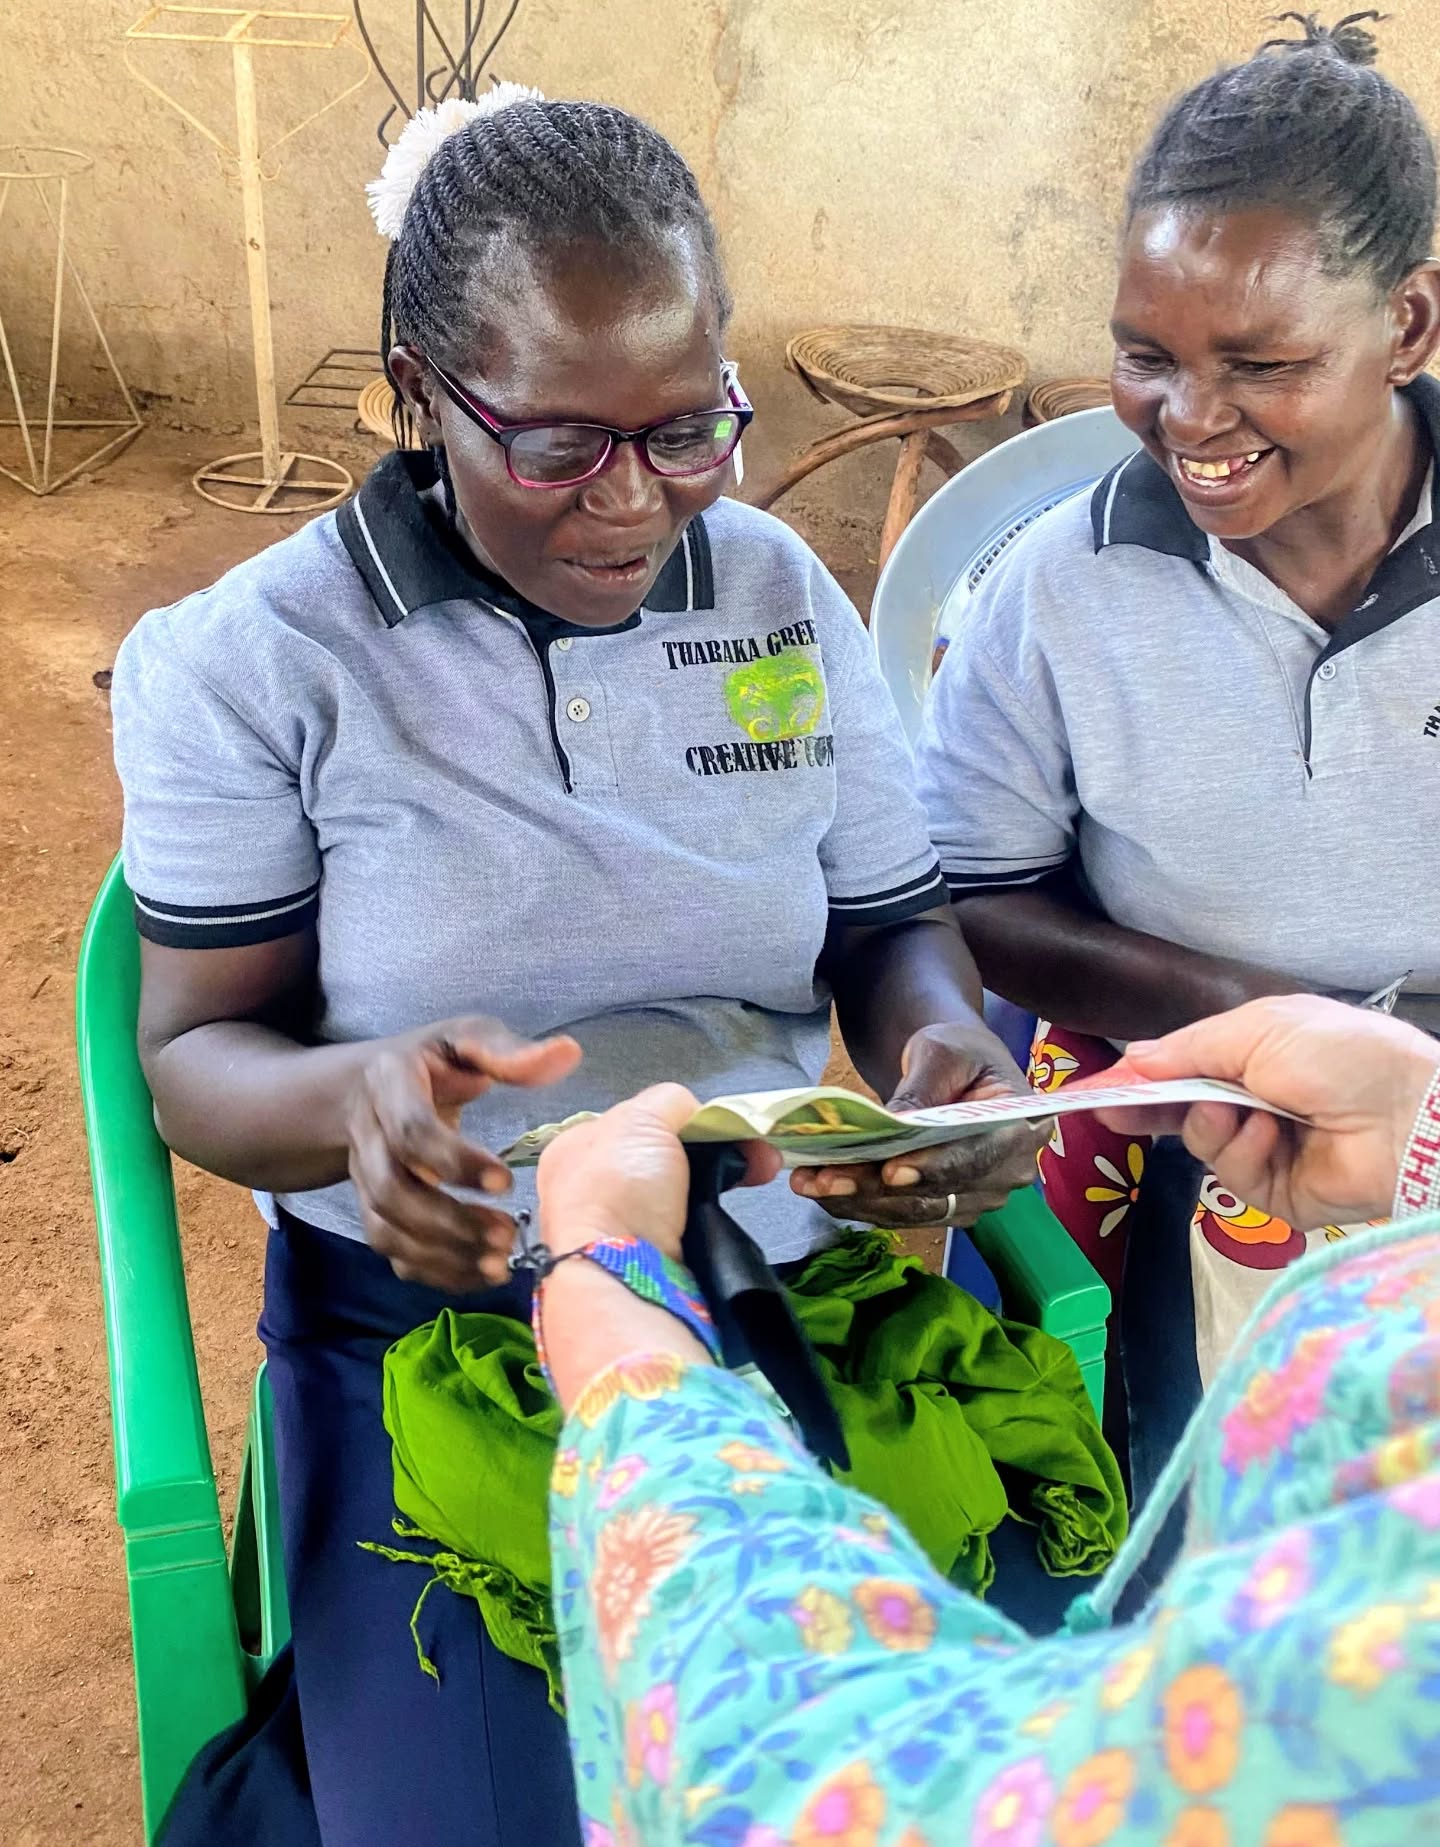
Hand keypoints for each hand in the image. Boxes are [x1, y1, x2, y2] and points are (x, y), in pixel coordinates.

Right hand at [347, 1016, 580, 1288]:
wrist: (371, 1085)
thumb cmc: (434, 1060)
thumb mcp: (466, 1038)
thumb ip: (509, 1052)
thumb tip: (568, 1054)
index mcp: (386, 1084)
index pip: (410, 1132)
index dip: (456, 1162)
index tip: (506, 1182)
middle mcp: (365, 1136)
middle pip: (391, 1192)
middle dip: (449, 1221)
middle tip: (507, 1234)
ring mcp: (363, 1178)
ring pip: (387, 1231)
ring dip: (442, 1255)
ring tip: (499, 1263)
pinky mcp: (374, 1209)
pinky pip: (393, 1253)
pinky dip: (434, 1272)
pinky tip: (480, 1274)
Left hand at [537, 1084, 779, 1259]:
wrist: (622, 1273)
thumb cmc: (619, 1187)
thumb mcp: (642, 1118)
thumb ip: (671, 1102)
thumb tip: (696, 1115)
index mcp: (576, 1149)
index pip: (637, 1121)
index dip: (681, 1119)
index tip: (718, 1124)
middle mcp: (594, 1188)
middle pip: (666, 1154)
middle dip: (715, 1147)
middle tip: (756, 1151)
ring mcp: (623, 1226)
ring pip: (685, 1187)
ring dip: (724, 1176)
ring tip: (761, 1171)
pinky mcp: (653, 1258)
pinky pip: (693, 1221)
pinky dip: (716, 1210)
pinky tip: (736, 1203)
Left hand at [790, 1021, 1045, 1228]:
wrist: (957, 1067)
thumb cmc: (958, 1051)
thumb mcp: (942, 1052)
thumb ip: (923, 1088)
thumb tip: (895, 1123)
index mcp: (1023, 1128)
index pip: (977, 1156)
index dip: (934, 1168)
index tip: (890, 1172)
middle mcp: (1008, 1173)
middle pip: (940, 1192)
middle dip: (878, 1188)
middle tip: (825, 1177)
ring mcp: (978, 1197)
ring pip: (914, 1210)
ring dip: (859, 1200)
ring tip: (810, 1181)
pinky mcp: (947, 1207)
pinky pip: (900, 1214)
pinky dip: (859, 1203)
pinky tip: (821, 1188)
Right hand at [1095, 995, 1439, 1228]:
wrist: (1404, 1115)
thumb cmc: (1339, 1054)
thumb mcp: (1256, 1028)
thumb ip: (1187, 1049)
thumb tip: (1133, 1060)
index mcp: (1253, 1056)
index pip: (1180, 1071)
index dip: (1136, 1079)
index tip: (1089, 1090)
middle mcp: (1255, 1103)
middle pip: (1179, 1113)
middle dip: (1148, 1108)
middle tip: (1110, 1108)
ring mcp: (1266, 1150)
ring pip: (1201, 1145)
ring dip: (1213, 1126)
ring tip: (1243, 1111)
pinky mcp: (1277, 1194)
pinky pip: (1233, 1176)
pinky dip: (1245, 1152)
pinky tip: (1271, 1134)